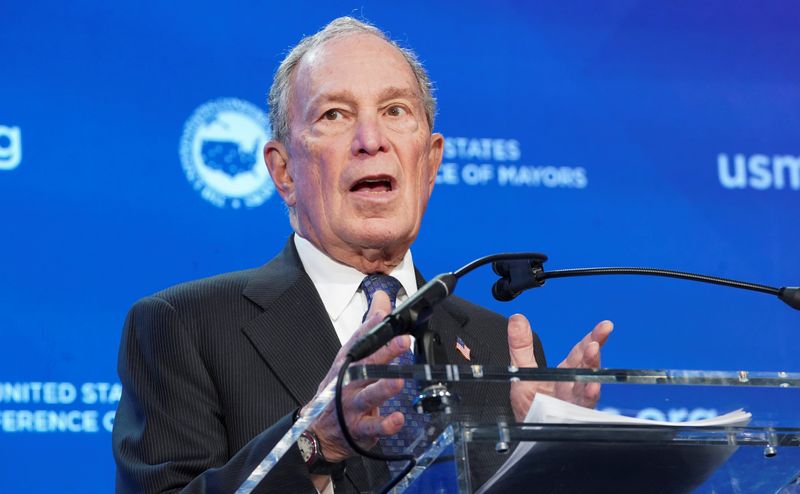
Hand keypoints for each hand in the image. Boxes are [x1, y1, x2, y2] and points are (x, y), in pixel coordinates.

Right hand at [300, 290, 409, 462]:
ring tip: (398, 380)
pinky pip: (373, 427)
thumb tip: (382, 298)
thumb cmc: (340, 389)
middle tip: (403, 341)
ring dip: (383, 388)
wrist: (319, 430)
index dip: (370, 328)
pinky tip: (398, 419)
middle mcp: (347, 382)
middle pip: (366, 365)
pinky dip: (385, 424)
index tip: (384, 316)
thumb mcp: (351, 357)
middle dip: (384, 353)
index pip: (358, 341)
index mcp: (347, 363)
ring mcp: (352, 406)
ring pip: (368, 395)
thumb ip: (370, 328)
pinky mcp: (360, 428)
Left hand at [508, 315, 612, 421]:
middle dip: (594, 353)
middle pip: (588, 368)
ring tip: (593, 353)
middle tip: (598, 338)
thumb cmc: (530, 405)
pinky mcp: (571, 420)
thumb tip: (517, 319)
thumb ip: (521, 346)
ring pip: (587, 387)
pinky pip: (581, 410)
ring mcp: (574, 404)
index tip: (605, 326)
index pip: (581, 352)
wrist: (527, 434)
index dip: (593, 338)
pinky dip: (587, 398)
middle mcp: (574, 387)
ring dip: (591, 371)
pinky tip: (591, 388)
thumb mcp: (522, 371)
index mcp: (566, 373)